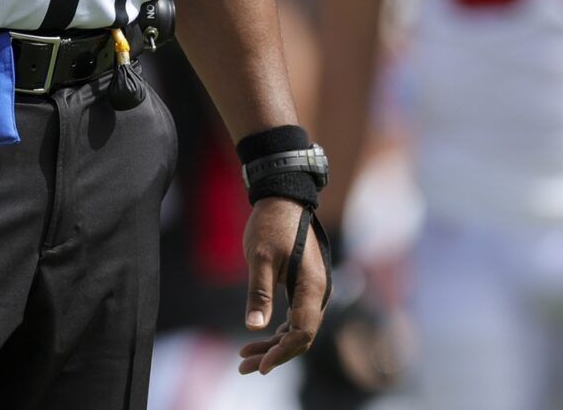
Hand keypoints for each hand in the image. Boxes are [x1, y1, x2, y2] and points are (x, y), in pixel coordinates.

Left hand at [237, 198, 329, 374]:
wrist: (283, 198)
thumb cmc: (270, 224)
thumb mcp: (259, 257)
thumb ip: (259, 292)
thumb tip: (255, 326)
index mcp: (312, 285)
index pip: (303, 331)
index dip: (282, 351)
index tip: (260, 364)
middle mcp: (319, 291)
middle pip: (301, 335)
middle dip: (274, 353)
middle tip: (244, 365)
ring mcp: (313, 289)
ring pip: (298, 328)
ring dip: (274, 344)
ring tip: (245, 356)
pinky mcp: (305, 286)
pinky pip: (296, 316)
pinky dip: (279, 330)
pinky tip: (261, 337)